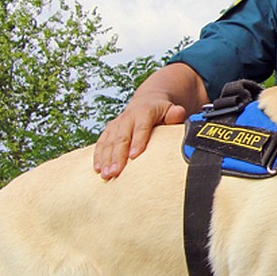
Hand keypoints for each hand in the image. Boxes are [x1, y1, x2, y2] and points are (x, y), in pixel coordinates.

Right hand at [92, 62, 208, 178]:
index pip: (141, 127)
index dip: (138, 141)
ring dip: (106, 159)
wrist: (148, 101)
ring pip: (109, 142)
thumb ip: (174, 114)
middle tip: (116, 172)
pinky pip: (102, 143)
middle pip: (122, 138)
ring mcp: (117, 124)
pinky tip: (97, 169)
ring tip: (106, 175)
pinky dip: (98, 156)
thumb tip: (178, 113)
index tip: (134, 156)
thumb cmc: (162, 111)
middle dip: (118, 156)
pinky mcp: (109, 130)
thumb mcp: (171, 109)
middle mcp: (128, 117)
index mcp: (144, 112)